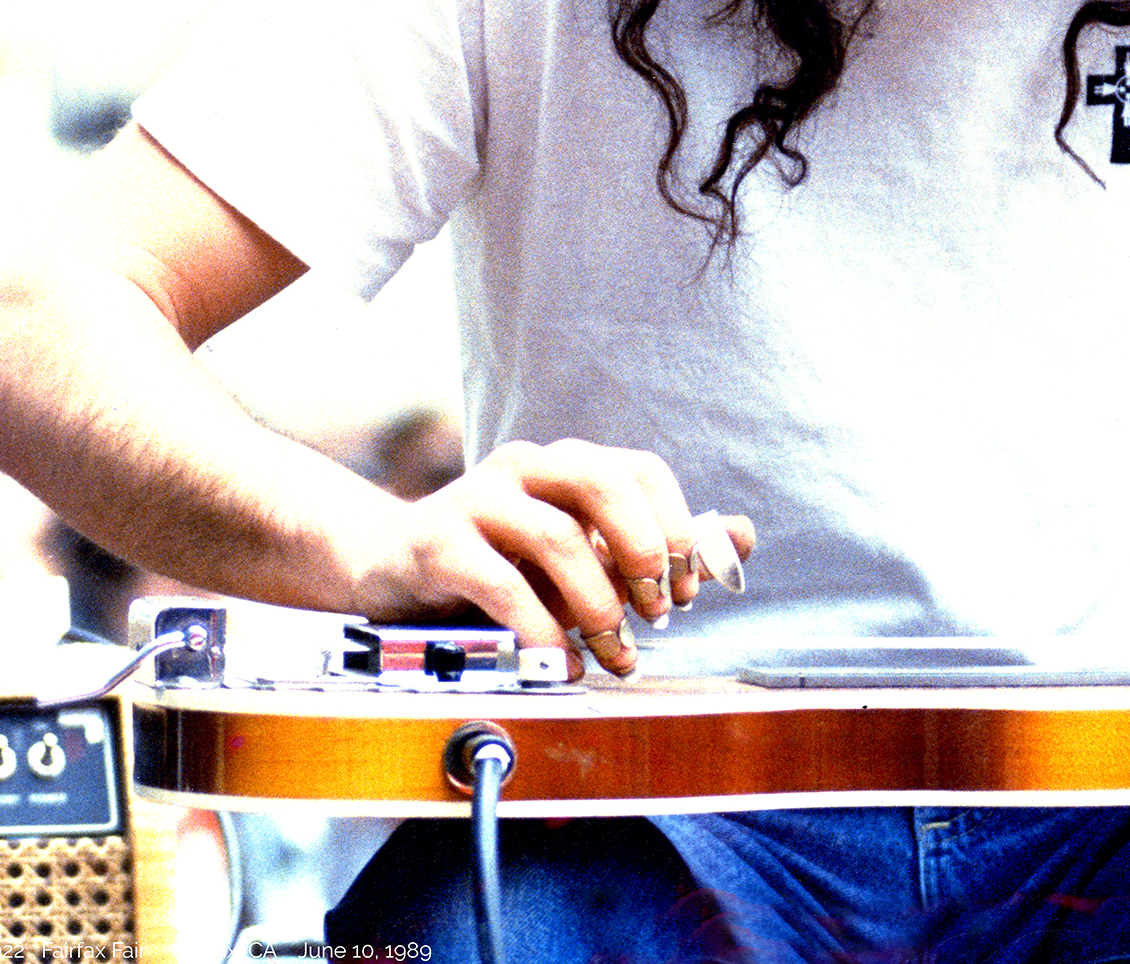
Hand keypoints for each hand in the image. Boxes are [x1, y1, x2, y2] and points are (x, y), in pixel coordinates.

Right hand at [343, 438, 755, 677]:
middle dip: (644, 548)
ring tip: (613, 654)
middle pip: (603, 483)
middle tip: (658, 614)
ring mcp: (478, 497)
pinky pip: (500, 582)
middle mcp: (527, 467)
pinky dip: (539, 629)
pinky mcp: (438, 541)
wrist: (388, 566)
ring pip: (557, 537)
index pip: (641, 470)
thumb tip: (741, 538)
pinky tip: (557, 664)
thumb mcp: (579, 554)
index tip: (687, 591)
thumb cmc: (500, 562)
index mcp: (568, 465)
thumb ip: (655, 546)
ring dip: (596, 605)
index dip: (676, 527)